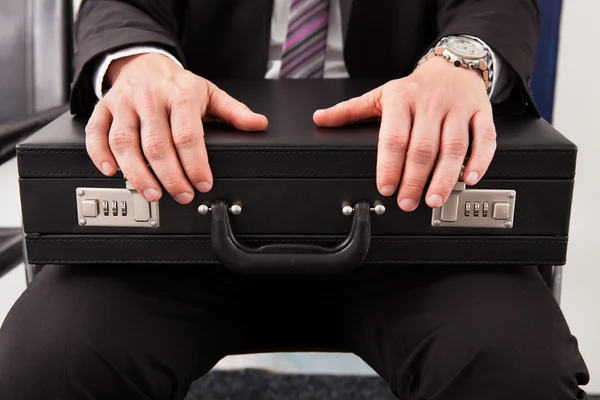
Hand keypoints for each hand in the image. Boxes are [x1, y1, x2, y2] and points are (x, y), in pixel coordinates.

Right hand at [85, 53, 267, 203]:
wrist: (144, 62)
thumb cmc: (178, 84)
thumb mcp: (210, 93)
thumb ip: (234, 112)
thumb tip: (259, 124)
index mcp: (180, 95)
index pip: (188, 135)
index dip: (195, 164)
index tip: (203, 183)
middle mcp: (149, 99)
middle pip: (157, 145)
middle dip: (170, 176)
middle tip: (182, 195)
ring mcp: (124, 104)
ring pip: (124, 143)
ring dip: (136, 173)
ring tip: (152, 193)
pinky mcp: (104, 108)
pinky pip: (96, 133)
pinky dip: (99, 155)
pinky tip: (111, 172)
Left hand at [313, 57, 495, 211]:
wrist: (453, 65)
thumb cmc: (414, 87)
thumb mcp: (380, 95)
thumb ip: (350, 111)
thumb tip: (320, 119)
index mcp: (401, 100)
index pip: (393, 138)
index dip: (389, 166)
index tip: (386, 188)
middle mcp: (430, 104)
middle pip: (423, 147)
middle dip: (414, 179)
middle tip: (408, 202)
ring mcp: (458, 109)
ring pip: (454, 146)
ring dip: (445, 177)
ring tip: (434, 199)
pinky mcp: (481, 113)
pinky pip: (484, 138)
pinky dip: (480, 160)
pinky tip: (470, 179)